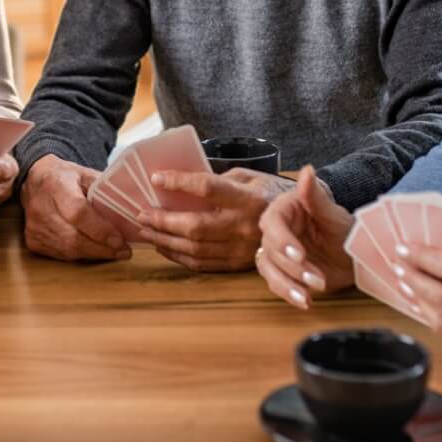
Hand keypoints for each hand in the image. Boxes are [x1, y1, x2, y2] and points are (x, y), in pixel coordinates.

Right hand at [20, 155, 128, 261]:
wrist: (34, 181)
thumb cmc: (65, 177)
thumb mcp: (85, 173)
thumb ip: (105, 188)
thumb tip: (132, 206)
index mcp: (56, 186)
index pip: (77, 212)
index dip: (99, 229)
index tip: (119, 239)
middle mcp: (41, 208)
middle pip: (73, 237)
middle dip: (102, 247)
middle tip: (124, 251)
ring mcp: (35, 227)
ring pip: (68, 249)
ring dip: (94, 253)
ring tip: (115, 252)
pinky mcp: (33, 240)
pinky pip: (61, 254)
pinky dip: (81, 254)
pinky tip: (95, 250)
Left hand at [134, 168, 289, 271]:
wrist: (299, 223)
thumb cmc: (269, 193)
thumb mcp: (249, 176)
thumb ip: (219, 179)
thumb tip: (182, 183)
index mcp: (248, 197)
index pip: (208, 188)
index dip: (179, 182)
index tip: (156, 178)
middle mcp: (245, 225)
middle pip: (196, 225)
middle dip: (163, 221)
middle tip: (142, 214)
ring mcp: (242, 248)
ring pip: (195, 249)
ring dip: (165, 241)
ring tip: (146, 231)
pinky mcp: (238, 264)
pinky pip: (202, 264)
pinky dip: (178, 256)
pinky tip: (164, 247)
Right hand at [256, 165, 356, 307]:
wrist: (356, 253)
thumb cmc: (345, 228)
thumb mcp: (332, 213)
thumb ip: (314, 195)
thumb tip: (307, 170)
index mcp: (285, 210)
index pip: (273, 223)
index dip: (282, 240)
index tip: (299, 255)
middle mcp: (277, 230)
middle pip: (271, 250)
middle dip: (293, 267)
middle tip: (317, 278)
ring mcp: (277, 252)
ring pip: (269, 269)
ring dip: (288, 284)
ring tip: (309, 296)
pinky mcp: (282, 272)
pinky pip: (277, 283)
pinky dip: (289, 294)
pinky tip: (307, 301)